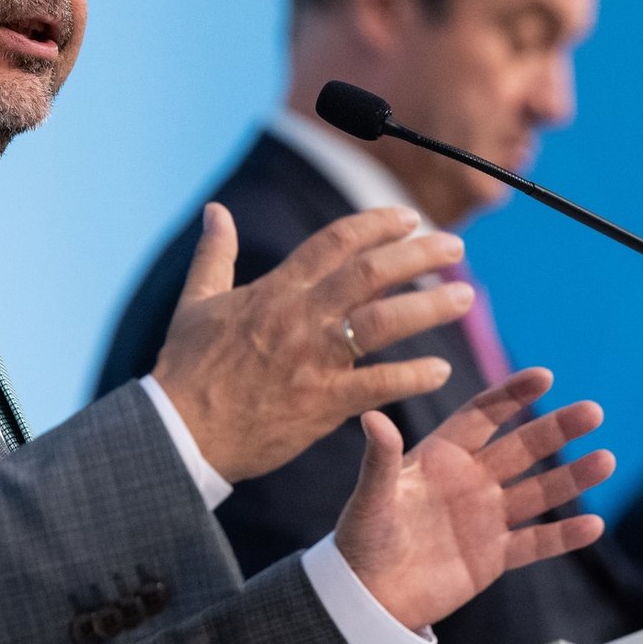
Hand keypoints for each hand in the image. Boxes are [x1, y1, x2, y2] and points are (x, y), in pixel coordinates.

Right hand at [151, 203, 473, 481]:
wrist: (178, 433)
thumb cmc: (185, 370)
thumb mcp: (196, 303)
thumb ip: (214, 254)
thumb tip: (214, 210)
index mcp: (275, 290)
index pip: (335, 242)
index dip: (376, 224)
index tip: (409, 218)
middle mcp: (299, 317)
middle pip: (370, 273)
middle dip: (418, 255)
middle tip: (455, 248)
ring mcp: (313, 359)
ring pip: (384, 322)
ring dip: (430, 307)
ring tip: (465, 298)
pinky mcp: (322, 403)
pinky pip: (378, 384)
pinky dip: (412, 375)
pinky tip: (441, 369)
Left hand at [334, 368, 613, 631]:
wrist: (367, 599)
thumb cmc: (361, 541)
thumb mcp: (371, 498)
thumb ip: (380, 459)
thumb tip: (372, 417)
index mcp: (441, 456)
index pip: (483, 416)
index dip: (512, 396)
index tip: (544, 377)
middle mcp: (470, 480)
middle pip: (522, 448)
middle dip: (556, 429)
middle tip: (593, 412)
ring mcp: (486, 518)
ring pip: (538, 492)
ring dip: (572, 477)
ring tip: (605, 460)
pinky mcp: (494, 557)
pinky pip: (535, 542)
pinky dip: (563, 535)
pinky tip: (593, 525)